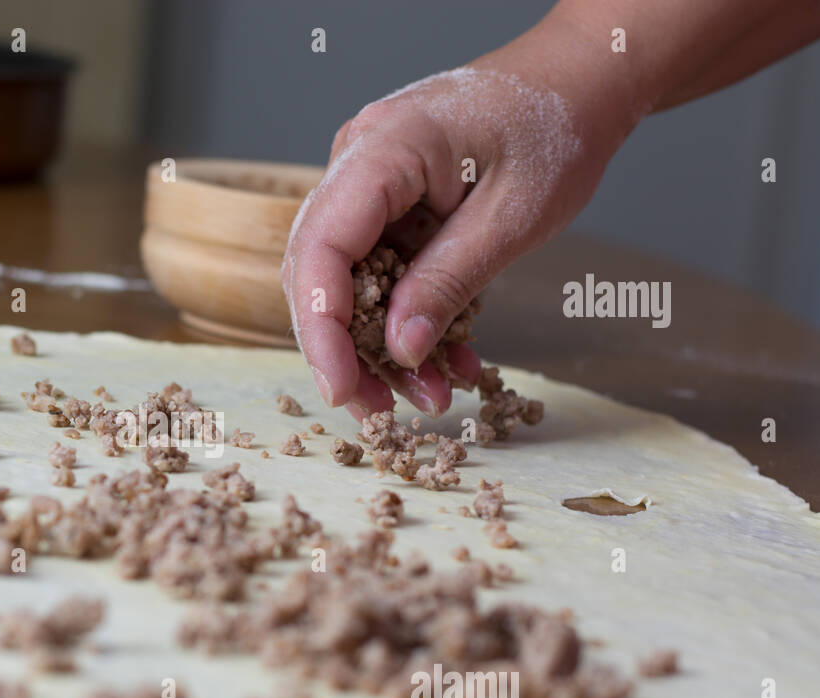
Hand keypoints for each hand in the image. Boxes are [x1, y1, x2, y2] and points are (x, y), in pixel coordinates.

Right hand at [282, 26, 634, 418]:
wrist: (581, 82)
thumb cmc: (557, 126)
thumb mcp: (513, 216)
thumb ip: (450, 280)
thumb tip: (400, 349)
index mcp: (382, 150)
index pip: (320, 248)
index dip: (320, 328)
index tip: (340, 388)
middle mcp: (358, 164)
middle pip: (318, 273)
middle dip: (344, 351)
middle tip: (377, 413)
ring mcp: (369, 186)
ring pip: (348, 283)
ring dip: (380, 347)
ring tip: (429, 397)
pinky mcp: (389, 207)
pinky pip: (382, 274)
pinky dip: (409, 321)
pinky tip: (446, 362)